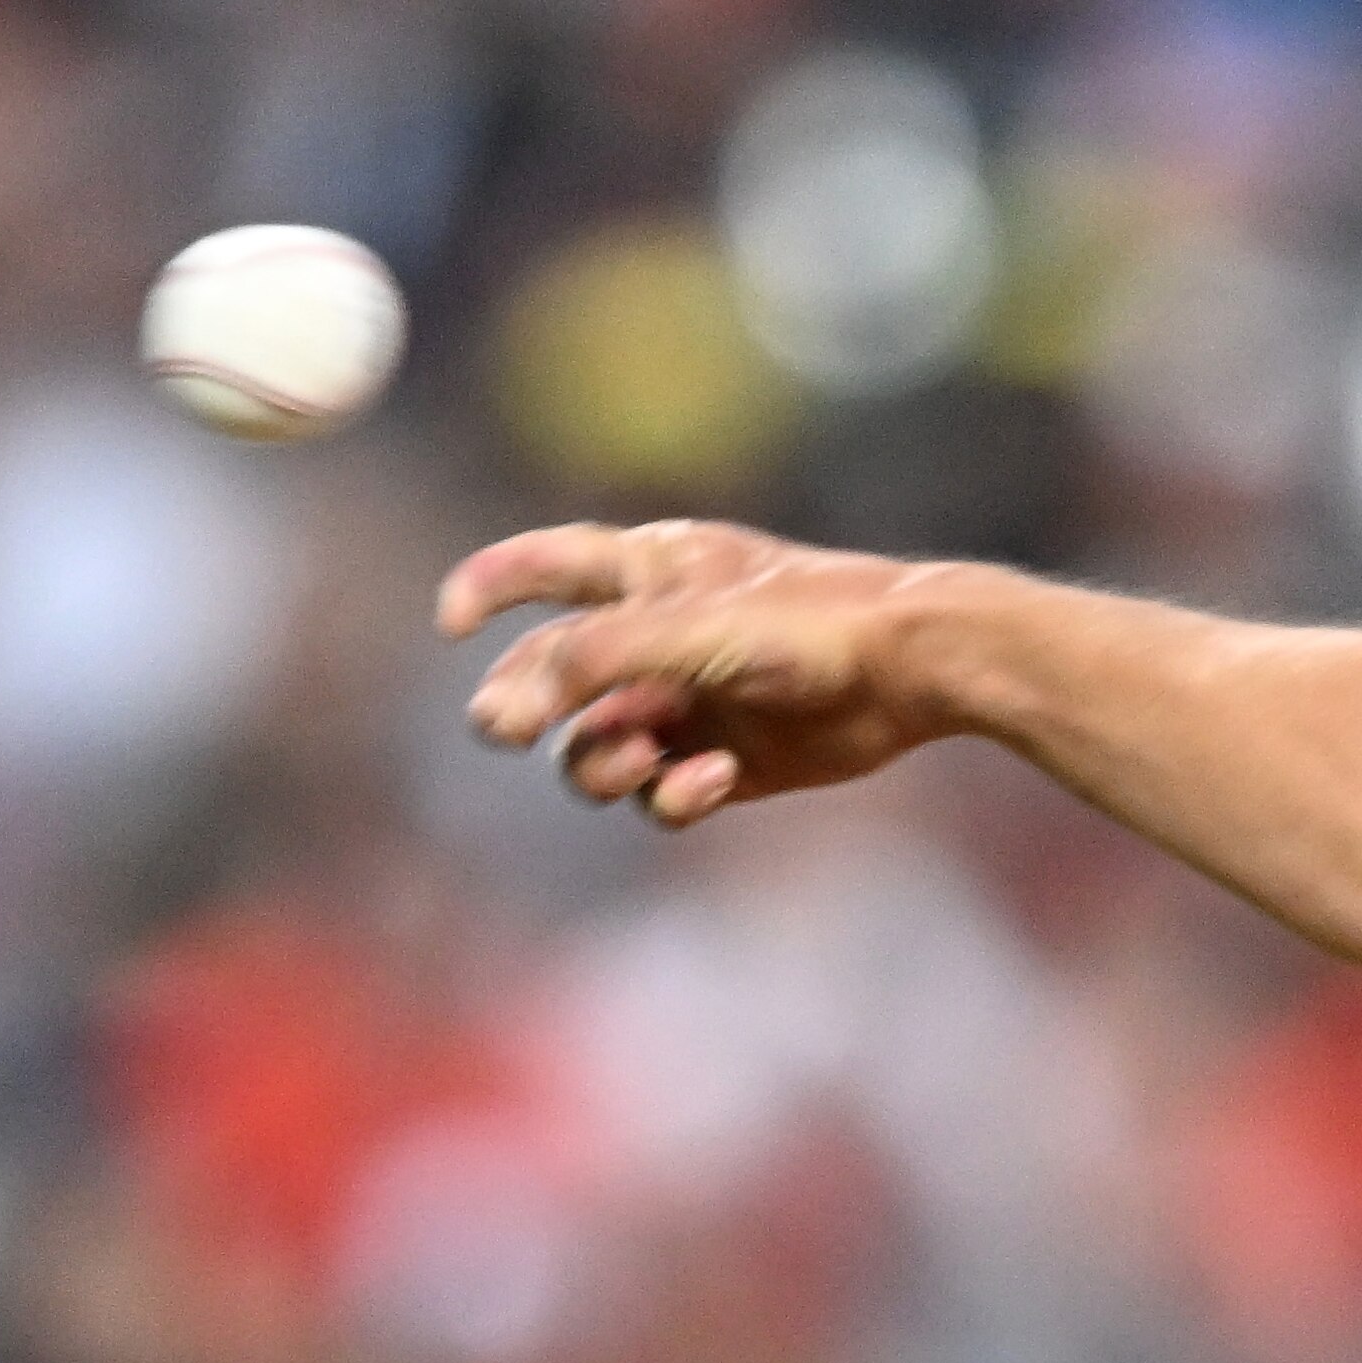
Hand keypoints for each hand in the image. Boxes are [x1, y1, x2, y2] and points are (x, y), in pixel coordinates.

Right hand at [440, 518, 967, 826]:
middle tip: (510, 727)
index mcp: (648, 574)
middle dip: (527, 706)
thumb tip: (499, 717)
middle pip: (552, 681)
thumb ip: (589, 663)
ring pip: (598, 751)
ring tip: (646, 756)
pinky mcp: (726, 762)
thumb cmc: (807, 623)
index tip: (448, 622)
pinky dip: (673, 795)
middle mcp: (660, 639)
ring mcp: (691, 704)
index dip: (490, 586)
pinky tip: (714, 778)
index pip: (546, 567)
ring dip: (603, 764)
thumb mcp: (686, 630)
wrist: (912, 669)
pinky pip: (663, 795)